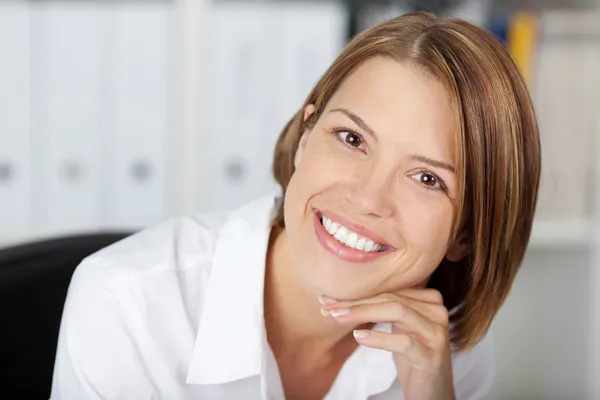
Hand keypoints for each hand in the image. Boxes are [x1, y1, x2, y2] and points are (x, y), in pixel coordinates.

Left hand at [320, 289, 454, 399]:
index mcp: (428, 299)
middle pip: (391, 298)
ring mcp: (437, 333)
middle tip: (328, 307)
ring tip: (337, 318)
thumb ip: (379, 309)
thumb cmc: (412, 357)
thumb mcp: (398, 328)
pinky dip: (379, 337)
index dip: (357, 293)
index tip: (327, 300)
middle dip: (356, 302)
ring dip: (362, 313)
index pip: (388, 290)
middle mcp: (437, 311)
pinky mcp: (432, 356)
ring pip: (397, 311)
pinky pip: (404, 341)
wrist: (432, 392)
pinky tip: (359, 337)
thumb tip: (336, 300)